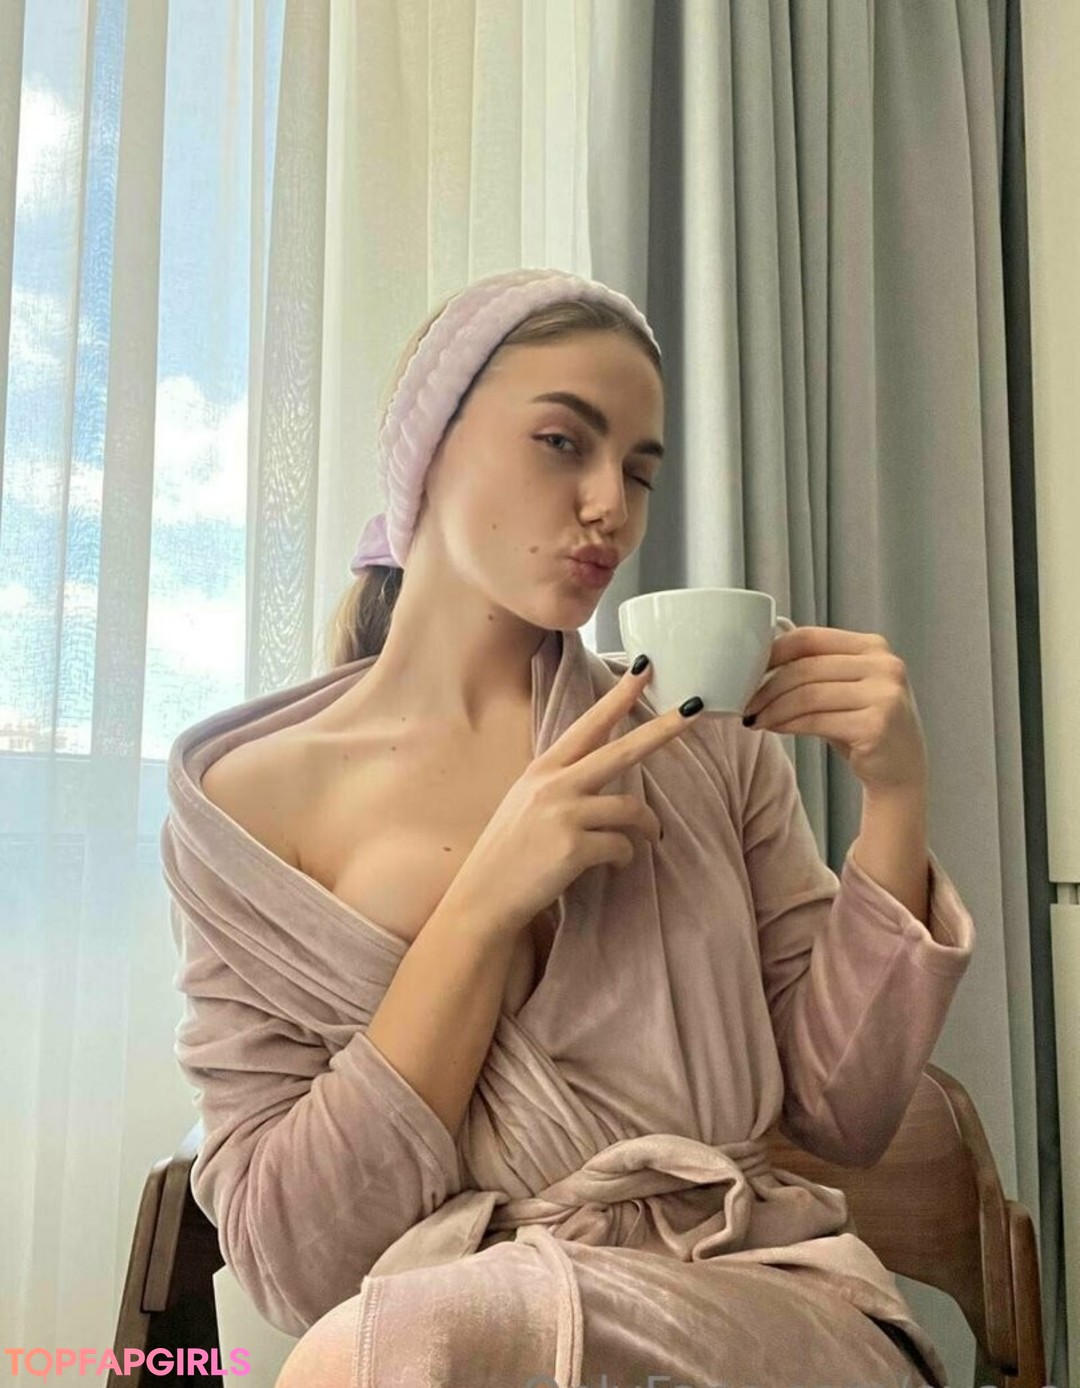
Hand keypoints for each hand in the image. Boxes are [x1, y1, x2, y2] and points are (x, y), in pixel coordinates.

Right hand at [447, 658, 703, 940]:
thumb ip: (560, 784)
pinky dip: (625, 856)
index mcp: (543, 770)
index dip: (618, 697)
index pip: (588, 725)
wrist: (482, 899)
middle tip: (695, 710)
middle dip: (662, 729)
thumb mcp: (526, 803)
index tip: (643, 669)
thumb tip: (601, 775)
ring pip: (630, 807)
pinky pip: (622, 846)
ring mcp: (563, 814)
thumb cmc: (508, 854)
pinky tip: (614, 864)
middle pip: (620, 750)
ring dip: (648, 825)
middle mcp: (553, 784)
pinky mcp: (573, 847)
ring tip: (649, 837)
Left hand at [741, 625, 928, 794]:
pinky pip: (816, 720)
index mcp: (873, 646)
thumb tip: (770, 640)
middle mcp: (884, 665)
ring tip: (754, 719)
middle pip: (806, 668)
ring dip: (773, 708)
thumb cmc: (864, 727)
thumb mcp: (843, 687)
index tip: (747, 669)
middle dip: (766, 687)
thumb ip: (816, 664)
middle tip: (745, 703)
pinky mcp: (877, 725)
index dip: (773, 652)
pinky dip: (788, 724)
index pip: (810, 638)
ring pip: (808, 694)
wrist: (900, 773)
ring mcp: (884, 694)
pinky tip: (774, 728)